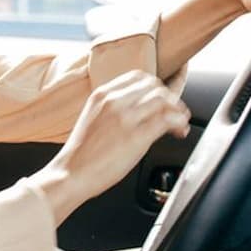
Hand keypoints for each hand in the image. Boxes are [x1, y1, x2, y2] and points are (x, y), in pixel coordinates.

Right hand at [32, 70, 189, 223]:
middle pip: (155, 86)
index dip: (158, 85)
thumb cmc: (82, 153)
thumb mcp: (93, 118)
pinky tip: (179, 131)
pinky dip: (179, 123)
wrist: (71, 174)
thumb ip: (113, 108)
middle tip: (175, 112)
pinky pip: (167, 120)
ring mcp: (125, 118)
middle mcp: (113, 101)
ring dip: (178, 110)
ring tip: (180, 123)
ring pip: (164, 100)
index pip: (139, 76)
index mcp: (102, 94)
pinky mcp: (136, 137)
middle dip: (170, 97)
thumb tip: (139, 108)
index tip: (166, 94)